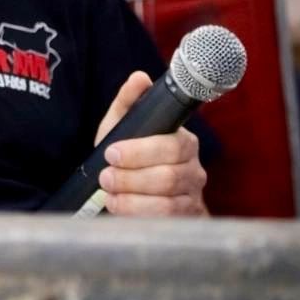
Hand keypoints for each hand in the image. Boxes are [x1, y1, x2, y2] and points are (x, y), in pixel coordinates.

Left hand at [94, 71, 207, 215]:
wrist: (137, 192)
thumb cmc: (131, 156)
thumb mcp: (123, 126)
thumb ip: (129, 101)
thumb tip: (139, 78)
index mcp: (183, 142)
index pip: (171, 146)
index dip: (139, 151)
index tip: (111, 152)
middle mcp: (193, 170)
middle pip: (167, 176)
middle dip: (129, 177)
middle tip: (105, 176)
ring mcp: (192, 197)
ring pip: (166, 202)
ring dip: (130, 198)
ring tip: (109, 192)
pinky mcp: (185, 219)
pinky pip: (164, 221)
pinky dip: (135, 214)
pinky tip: (118, 206)